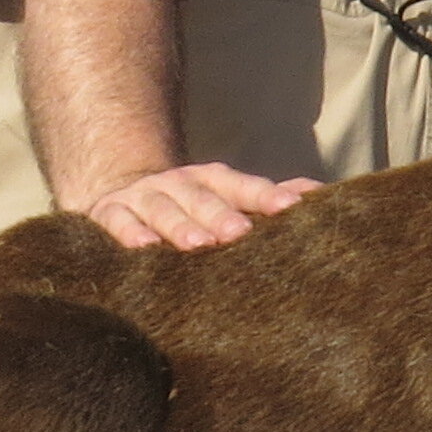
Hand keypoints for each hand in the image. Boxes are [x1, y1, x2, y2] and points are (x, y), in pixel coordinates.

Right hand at [81, 161, 322, 251]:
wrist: (122, 191)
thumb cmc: (191, 206)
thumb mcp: (226, 197)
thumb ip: (267, 198)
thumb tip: (322, 195)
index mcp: (214, 182)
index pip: (243, 187)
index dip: (266, 196)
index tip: (291, 209)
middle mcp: (180, 184)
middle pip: (204, 198)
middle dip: (222, 215)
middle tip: (241, 233)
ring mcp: (144, 196)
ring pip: (163, 209)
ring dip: (180, 226)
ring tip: (198, 245)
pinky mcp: (109, 212)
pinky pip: (118, 222)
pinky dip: (129, 233)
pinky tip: (143, 249)